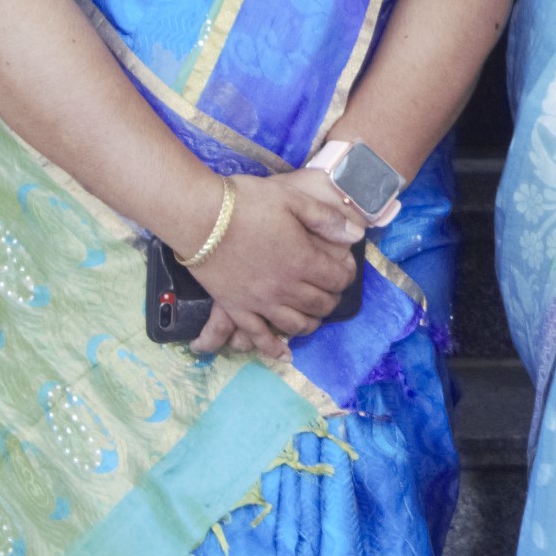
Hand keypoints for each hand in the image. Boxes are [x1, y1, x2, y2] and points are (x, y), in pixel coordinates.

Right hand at [182, 161, 367, 361]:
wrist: (199, 216)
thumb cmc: (246, 203)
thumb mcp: (293, 199)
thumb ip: (326, 219)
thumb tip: (356, 235)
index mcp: (303, 261)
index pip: (337, 278)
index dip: (347, 274)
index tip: (345, 268)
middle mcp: (286, 288)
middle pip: (320, 304)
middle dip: (332, 299)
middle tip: (331, 290)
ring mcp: (260, 302)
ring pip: (295, 324)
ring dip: (311, 323)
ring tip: (314, 317)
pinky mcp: (236, 308)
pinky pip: (259, 336)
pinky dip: (274, 348)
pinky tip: (285, 355)